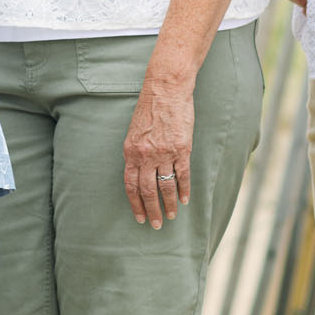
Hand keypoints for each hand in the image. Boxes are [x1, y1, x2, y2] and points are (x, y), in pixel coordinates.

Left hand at [122, 74, 193, 228]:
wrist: (166, 89)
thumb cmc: (150, 108)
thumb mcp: (134, 131)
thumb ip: (136, 153)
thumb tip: (138, 174)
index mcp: (131, 151)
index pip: (130, 185)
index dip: (135, 203)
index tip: (139, 217)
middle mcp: (145, 155)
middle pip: (147, 190)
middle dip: (151, 210)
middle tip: (156, 225)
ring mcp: (164, 153)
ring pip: (165, 186)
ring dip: (168, 204)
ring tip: (172, 216)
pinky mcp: (181, 149)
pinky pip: (182, 175)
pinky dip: (184, 189)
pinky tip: (184, 200)